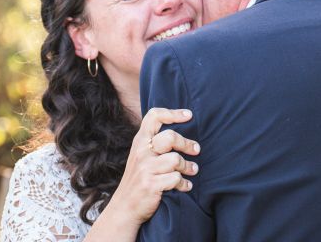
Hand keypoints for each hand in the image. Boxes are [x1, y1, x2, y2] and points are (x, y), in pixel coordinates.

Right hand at [119, 107, 199, 224]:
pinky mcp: (151, 185)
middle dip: (187, 144)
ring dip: (188, 167)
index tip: (188, 115)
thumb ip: (154, 142)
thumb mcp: (141, 156)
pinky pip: (176, 179)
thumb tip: (180, 130)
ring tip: (192, 170)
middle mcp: (141, 152)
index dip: (173, 113)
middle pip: (170, 137)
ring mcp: (145, 169)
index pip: (154, 116)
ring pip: (176, 160)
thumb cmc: (138, 179)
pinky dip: (184, 183)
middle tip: (196, 149)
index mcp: (140, 141)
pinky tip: (186, 186)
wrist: (124, 208)